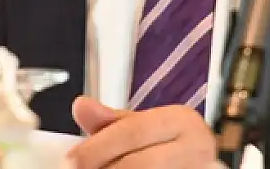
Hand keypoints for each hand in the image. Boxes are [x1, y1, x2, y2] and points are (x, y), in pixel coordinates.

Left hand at [66, 96, 216, 167]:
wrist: (199, 164)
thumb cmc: (170, 147)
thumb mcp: (144, 127)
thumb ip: (111, 122)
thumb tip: (80, 106)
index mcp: (181, 121)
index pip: (132, 132)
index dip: (96, 148)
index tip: (69, 161)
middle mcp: (196, 148)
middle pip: (139, 163)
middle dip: (103, 168)